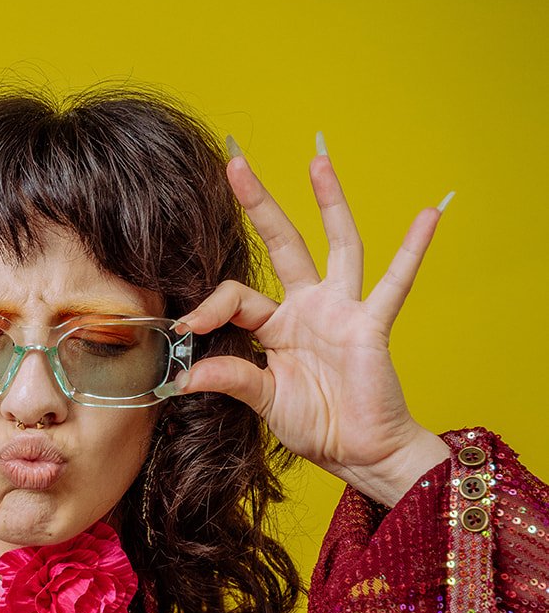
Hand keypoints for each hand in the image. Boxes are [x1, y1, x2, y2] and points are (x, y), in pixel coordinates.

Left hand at [170, 140, 451, 504]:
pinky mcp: (372, 325)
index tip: (187, 327)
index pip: (236, 298)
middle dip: (260, 205)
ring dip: (329, 203)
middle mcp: (309, 307)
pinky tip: (429, 214)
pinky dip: (413, 250)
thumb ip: (231, 381)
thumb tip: (183, 379)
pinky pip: (395, 283)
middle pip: (282, 244)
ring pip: (337, 245)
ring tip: (319, 160)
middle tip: (235, 162)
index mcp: (276, 326)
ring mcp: (342, 311)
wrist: (359, 452)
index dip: (209, 309)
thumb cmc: (317, 426)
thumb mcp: (265, 401)